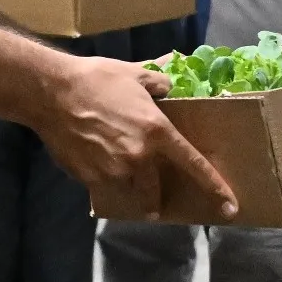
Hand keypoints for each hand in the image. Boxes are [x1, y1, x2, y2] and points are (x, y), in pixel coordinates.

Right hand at [40, 56, 236, 222]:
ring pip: (129, 189)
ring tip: (118, 176)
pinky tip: (94, 160)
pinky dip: (105, 178)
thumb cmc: (96, 79)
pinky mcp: (89, 178)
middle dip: (157, 200)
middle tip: (156, 203)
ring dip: (128, 186)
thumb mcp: (134, 74)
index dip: (215, 187)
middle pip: (156, 191)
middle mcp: (139, 158)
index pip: (193, 164)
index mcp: (157, 132)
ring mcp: (113, 171)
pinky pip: (105, 185)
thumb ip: (159, 81)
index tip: (229, 206)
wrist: (51, 93)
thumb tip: (170, 82)